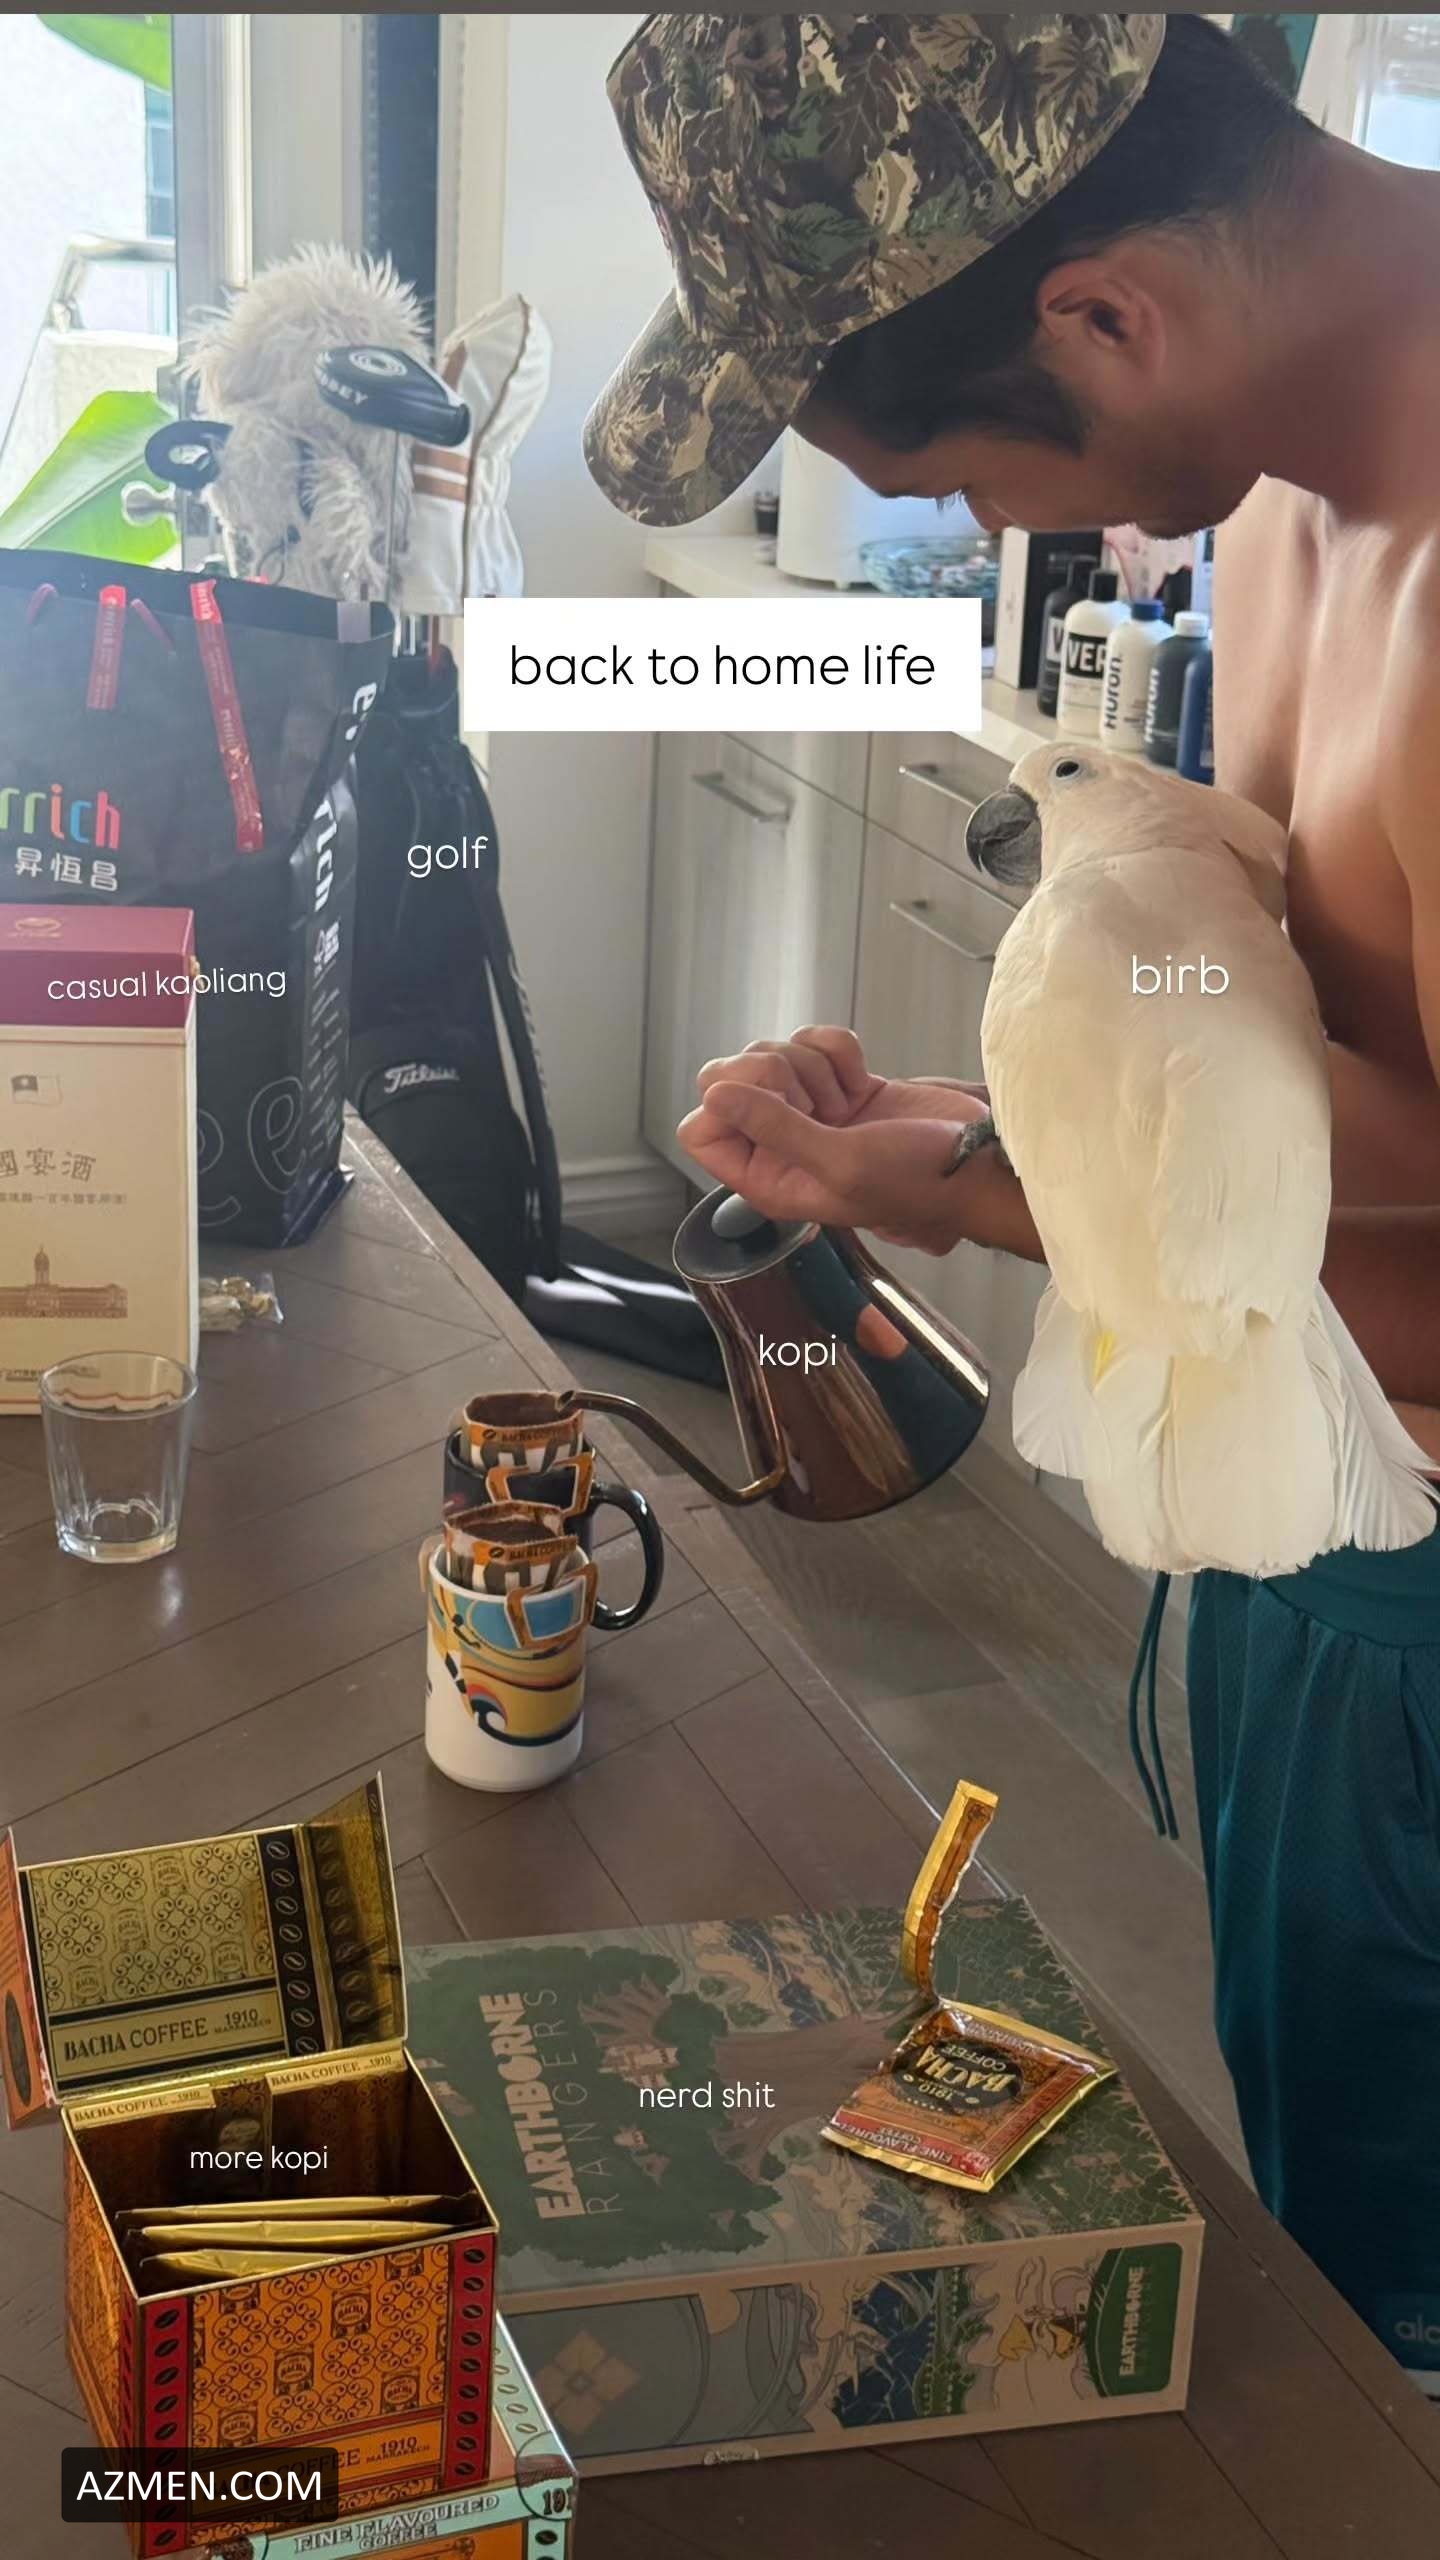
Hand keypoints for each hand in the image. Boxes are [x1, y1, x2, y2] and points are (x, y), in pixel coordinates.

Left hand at [681, 1026, 1041, 1259]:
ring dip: (813, 1063)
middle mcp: (781, 1146)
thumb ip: (774, 1129)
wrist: (976, 1159)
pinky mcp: (840, 1085)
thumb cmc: (918, 1182)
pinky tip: (863, 1079)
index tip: (773, 1102)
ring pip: (773, 1054)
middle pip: (731, 1080)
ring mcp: (810, 1113)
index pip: (700, 1129)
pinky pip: (813, 1042)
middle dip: (774, 1073)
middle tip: (820, 1101)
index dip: (727, 1105)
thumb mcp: (841, 1163)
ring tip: (849, 1099)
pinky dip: (839, 1050)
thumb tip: (715, 1095)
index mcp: (768, 1178)